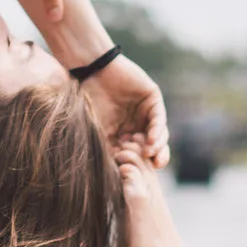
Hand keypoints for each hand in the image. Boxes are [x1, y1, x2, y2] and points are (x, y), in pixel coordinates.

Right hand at [83, 53, 168, 168]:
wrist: (90, 70)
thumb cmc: (87, 100)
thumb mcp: (96, 130)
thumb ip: (107, 149)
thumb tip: (113, 176)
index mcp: (123, 135)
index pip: (136, 154)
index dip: (137, 164)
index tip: (135, 175)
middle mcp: (136, 125)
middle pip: (152, 146)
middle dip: (154, 158)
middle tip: (153, 167)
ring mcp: (145, 112)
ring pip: (159, 134)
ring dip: (156, 145)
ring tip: (150, 153)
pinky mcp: (152, 99)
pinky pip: (159, 118)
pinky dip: (157, 130)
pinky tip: (152, 139)